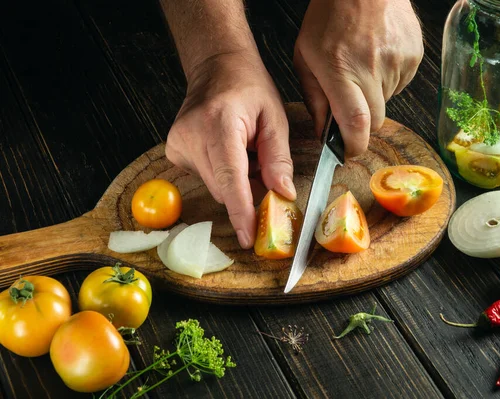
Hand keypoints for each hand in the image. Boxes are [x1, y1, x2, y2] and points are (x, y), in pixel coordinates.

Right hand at [165, 51, 295, 248]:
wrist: (217, 67)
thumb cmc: (248, 88)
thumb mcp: (275, 118)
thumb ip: (278, 159)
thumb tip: (281, 195)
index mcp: (219, 123)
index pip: (230, 178)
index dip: (240, 211)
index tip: (248, 237)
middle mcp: (191, 135)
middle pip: (223, 188)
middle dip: (248, 193)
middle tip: (267, 178)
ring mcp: (178, 144)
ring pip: (215, 186)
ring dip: (236, 180)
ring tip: (246, 151)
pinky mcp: (175, 152)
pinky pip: (206, 177)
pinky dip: (223, 173)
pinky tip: (230, 152)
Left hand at [294, 0, 423, 157]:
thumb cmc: (329, 16)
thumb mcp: (305, 56)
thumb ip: (314, 98)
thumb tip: (323, 130)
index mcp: (340, 70)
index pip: (356, 123)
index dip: (354, 145)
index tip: (347, 151)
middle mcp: (372, 68)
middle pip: (376, 122)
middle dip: (362, 125)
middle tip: (349, 106)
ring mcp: (397, 62)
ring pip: (387, 103)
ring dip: (374, 97)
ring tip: (361, 69)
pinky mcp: (414, 56)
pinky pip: (400, 84)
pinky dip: (387, 81)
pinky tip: (376, 58)